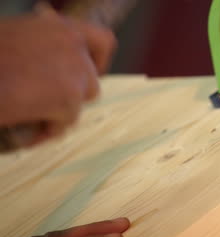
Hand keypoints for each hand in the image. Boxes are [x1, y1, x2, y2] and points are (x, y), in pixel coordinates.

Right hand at [0, 7, 115, 143]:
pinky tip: (26, 127)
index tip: (88, 75)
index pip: (104, 41)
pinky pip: (65, 123)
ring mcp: (75, 72)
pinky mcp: (69, 99)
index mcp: (62, 27)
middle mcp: (74, 46)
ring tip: (28, 114)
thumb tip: (58, 67)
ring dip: (58, 114)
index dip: (99, 61)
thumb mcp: (19, 38)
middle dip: (71, 97)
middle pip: (92, 82)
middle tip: (44, 103)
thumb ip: (47, 47)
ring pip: (79, 105)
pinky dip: (47, 130)